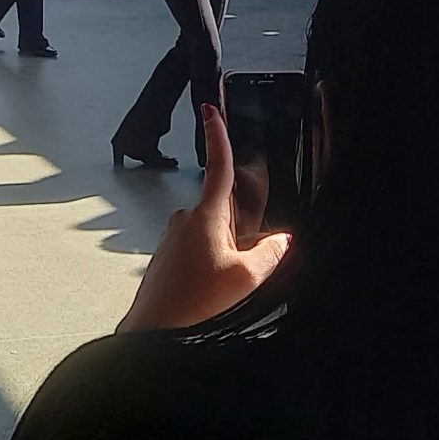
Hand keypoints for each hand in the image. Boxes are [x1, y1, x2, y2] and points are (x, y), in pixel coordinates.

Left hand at [118, 105, 293, 332]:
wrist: (154, 329)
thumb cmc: (194, 303)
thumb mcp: (247, 278)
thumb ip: (271, 253)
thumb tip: (284, 240)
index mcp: (206, 215)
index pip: (218, 166)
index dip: (217, 136)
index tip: (211, 110)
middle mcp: (186, 219)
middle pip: (224, 208)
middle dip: (240, 226)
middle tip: (243, 260)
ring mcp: (174, 236)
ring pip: (213, 232)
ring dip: (226, 248)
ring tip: (225, 284)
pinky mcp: (168, 254)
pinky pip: (200, 248)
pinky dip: (212, 261)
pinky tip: (212, 288)